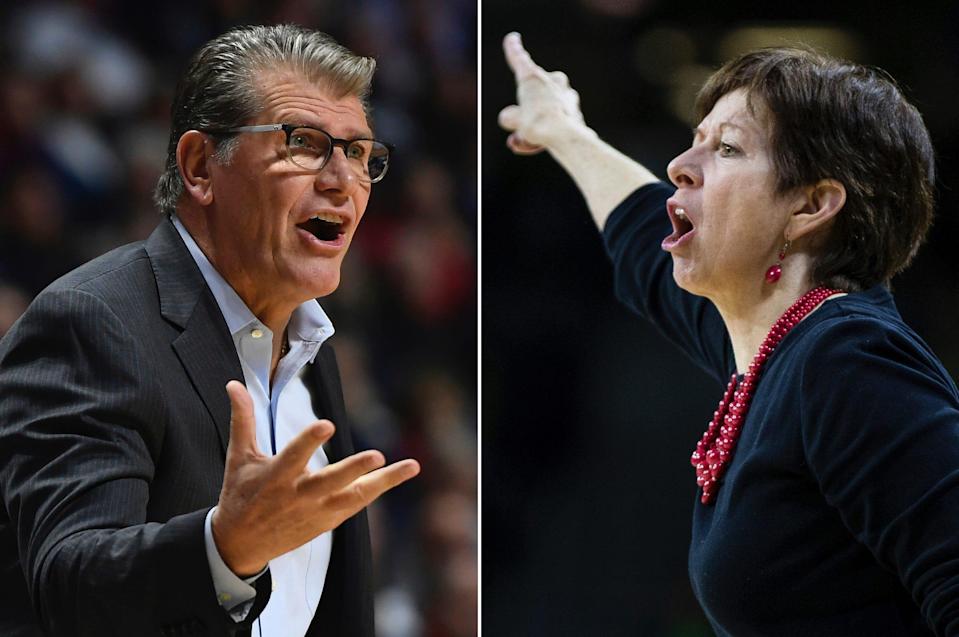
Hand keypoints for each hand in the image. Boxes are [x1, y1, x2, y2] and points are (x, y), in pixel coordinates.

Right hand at [212, 381, 419, 576]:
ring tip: (411, 466)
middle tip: (377, 456)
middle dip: (353, 470)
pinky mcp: (328, 521)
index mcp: (275, 477)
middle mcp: (299, 495)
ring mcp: (316, 511)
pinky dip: (378, 489)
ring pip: (354, 497)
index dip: (310, 441)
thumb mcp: (239, 457)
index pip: (294, 456)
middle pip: (330, 482)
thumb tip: (234, 384)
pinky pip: (358, 504)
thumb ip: (243, 419)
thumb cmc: (241, 493)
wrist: (240, 544)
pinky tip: (401, 473)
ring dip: (383, 482)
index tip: (327, 425)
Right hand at [498, 31, 585, 154]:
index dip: (513, 49)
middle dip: (525, 109)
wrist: (566, 138)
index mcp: (533, 77)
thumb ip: (510, 116)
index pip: (519, 59)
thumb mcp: (514, 120)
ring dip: (534, 126)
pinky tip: (541, 146)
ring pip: (545, 110)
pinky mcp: (576, 112)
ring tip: (525, 141)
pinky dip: (547, 134)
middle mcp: (552, 81)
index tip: (513, 38)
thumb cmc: (538, 124)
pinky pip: (556, 123)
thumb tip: (510, 118)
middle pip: (533, 93)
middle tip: (517, 127)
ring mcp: (567, 96)